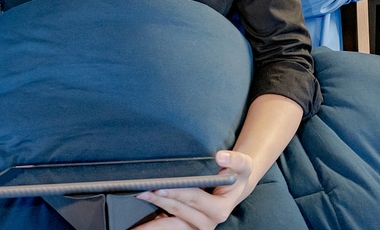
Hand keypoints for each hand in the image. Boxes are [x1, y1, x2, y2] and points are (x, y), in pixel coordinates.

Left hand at [133, 151, 253, 228]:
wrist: (236, 187)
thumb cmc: (237, 173)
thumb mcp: (243, 165)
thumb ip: (235, 159)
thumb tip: (220, 156)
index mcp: (219, 209)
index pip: (193, 197)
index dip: (175, 191)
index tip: (159, 186)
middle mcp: (207, 222)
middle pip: (177, 209)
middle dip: (158, 199)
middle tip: (140, 191)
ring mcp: (197, 227)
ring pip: (170, 223)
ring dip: (152, 220)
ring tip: (137, 210)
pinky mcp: (188, 227)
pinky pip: (169, 226)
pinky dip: (156, 223)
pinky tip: (141, 223)